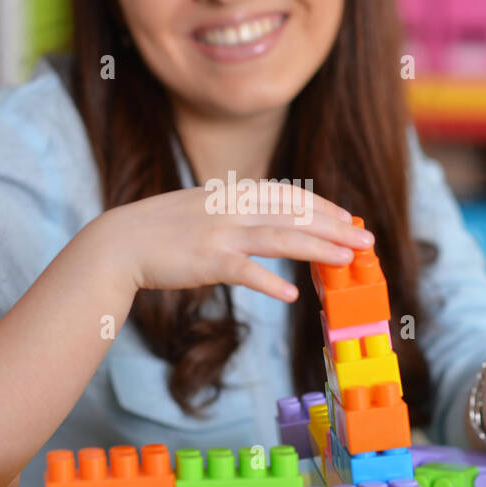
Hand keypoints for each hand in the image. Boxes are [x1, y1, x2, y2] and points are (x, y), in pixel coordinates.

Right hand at [100, 183, 373, 301]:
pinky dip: (270, 282)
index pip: (290, 195)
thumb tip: (269, 218)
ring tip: (346, 260)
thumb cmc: (161, 230)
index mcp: (233, 192)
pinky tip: (291, 294)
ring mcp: (220, 233)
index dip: (323, 207)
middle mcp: (232, 207)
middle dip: (335, 227)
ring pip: (281, 237)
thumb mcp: (205, 207)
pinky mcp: (207, 260)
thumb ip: (237, 210)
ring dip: (318, 248)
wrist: (119, 242)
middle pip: (295, 214)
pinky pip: (246, 271)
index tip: (349, 219)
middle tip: (366, 240)